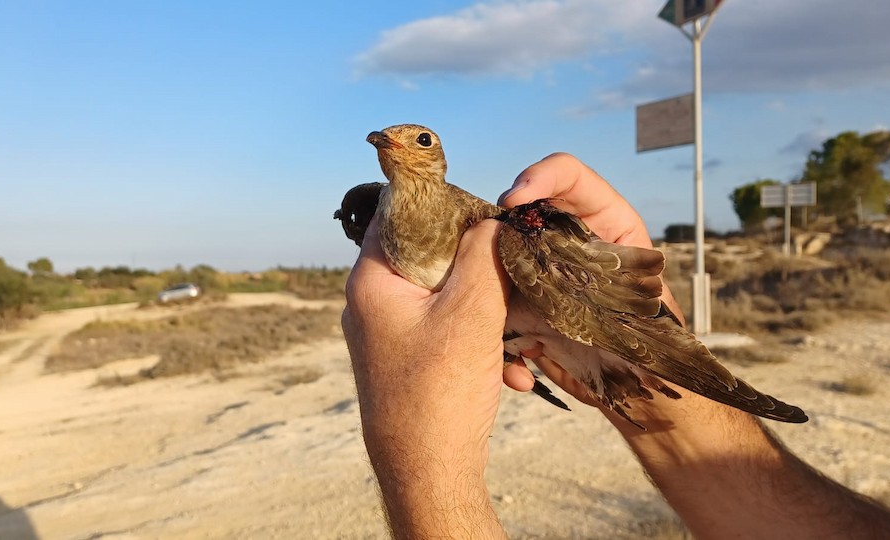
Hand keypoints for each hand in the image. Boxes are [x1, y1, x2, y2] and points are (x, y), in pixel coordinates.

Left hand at [342, 217, 509, 537]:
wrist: (427, 476)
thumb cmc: (440, 394)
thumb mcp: (472, 313)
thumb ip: (484, 256)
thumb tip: (493, 219)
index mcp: (371, 281)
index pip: (399, 213)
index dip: (444, 204)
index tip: (487, 210)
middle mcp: (369, 304)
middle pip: (427, 255)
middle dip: (477, 264)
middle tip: (513, 270)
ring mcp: (385, 335)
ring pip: (442, 298)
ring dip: (486, 311)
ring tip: (520, 337)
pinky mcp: (404, 362)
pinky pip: (443, 334)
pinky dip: (478, 344)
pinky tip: (513, 374)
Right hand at [497, 154, 889, 539]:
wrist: (645, 397)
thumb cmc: (658, 350)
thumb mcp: (638, 305)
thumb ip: (602, 279)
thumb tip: (554, 266)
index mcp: (606, 225)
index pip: (569, 177)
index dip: (539, 178)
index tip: (515, 198)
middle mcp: (568, 244)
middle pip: (519, 217)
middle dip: (497, 236)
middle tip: (480, 256)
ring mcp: (541, 275)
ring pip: (496, 263)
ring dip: (489, 296)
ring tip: (500, 327)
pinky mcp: (523, 310)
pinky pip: (492, 311)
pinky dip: (496, 340)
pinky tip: (518, 374)